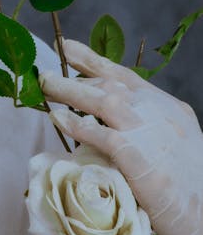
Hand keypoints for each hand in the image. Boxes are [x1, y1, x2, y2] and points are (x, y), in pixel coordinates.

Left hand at [41, 39, 202, 234]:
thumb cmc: (190, 186)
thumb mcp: (176, 142)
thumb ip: (151, 125)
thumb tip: (117, 121)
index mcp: (167, 106)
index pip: (125, 76)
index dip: (93, 60)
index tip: (67, 48)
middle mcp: (158, 111)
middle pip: (109, 84)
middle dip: (74, 76)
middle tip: (46, 73)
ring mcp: (147, 131)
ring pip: (102, 100)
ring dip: (69, 91)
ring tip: (45, 86)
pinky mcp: (136, 155)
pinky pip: (99, 133)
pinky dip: (76, 124)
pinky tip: (58, 117)